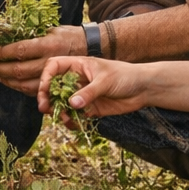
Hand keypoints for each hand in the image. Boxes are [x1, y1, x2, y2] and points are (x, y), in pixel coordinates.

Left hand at [0, 25, 86, 93]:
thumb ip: (32, 34)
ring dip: (6, 80)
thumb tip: (7, 35)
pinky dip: (18, 87)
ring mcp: (53, 77)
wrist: (92, 47)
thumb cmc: (68, 35)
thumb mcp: (52, 28)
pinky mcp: (55, 86)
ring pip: (24, 84)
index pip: (20, 50)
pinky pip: (33, 91)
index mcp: (49, 45)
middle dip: (0, 68)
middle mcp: (50, 62)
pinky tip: (9, 81)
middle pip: (19, 70)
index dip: (3, 52)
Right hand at [36, 56, 151, 117]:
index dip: (45, 77)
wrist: (144, 89)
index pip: (54, 67)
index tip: (45, 90)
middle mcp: (77, 80)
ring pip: (63, 103)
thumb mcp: (105, 81)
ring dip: (59, 111)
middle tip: (44, 108)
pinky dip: (72, 121)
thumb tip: (72, 104)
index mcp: (78, 66)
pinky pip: (75, 115)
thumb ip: (88, 93)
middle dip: (47, 97)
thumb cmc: (125, 76)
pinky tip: (73, 124)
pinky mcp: (90, 108)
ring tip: (64, 118)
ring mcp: (83, 94)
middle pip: (54, 87)